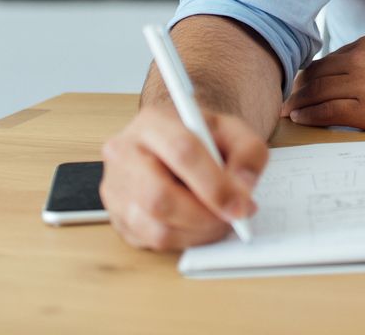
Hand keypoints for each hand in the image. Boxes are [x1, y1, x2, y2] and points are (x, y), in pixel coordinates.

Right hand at [99, 102, 266, 251]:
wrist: (174, 142)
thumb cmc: (200, 137)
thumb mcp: (231, 130)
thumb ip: (248, 151)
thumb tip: (244, 187)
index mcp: (152, 122)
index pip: (182, 152)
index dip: (216, 184)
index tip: (241, 204)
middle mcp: (124, 154)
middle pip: (159, 196)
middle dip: (205, 215)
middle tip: (235, 217)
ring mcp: (116, 189)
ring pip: (157, 226)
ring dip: (199, 231)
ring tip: (220, 219)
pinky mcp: (118, 218)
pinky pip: (154, 242)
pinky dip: (187, 239)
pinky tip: (201, 225)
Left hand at [283, 34, 364, 131]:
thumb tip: (351, 73)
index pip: (327, 60)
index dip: (309, 74)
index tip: (300, 84)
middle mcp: (357, 61)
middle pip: (315, 74)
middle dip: (297, 88)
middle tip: (286, 98)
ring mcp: (359, 84)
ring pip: (316, 92)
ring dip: (298, 102)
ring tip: (288, 111)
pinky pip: (325, 110)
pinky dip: (309, 114)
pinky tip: (301, 119)